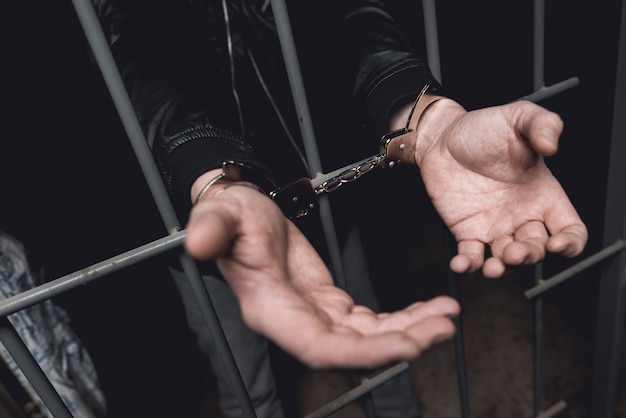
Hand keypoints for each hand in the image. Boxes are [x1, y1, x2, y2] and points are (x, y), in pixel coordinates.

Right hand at [185, 181, 459, 367]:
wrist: (243, 212)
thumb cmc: (230, 215)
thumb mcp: (220, 214)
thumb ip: (212, 229)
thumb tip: (199, 243)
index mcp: (269, 309)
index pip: (317, 346)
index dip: (361, 353)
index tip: (404, 346)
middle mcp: (294, 322)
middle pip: (351, 349)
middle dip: (398, 344)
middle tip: (442, 328)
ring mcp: (314, 315)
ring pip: (366, 337)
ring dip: (408, 331)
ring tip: (446, 317)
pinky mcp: (330, 303)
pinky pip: (369, 321)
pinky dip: (401, 318)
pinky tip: (428, 309)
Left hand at [408, 99, 587, 277]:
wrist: (442, 136)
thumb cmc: (484, 128)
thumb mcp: (519, 117)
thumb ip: (542, 124)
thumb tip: (552, 145)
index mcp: (544, 195)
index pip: (571, 229)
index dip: (570, 243)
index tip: (557, 244)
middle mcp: (522, 216)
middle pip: (537, 249)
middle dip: (529, 256)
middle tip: (514, 252)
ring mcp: (494, 226)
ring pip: (507, 260)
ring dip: (503, 269)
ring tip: (494, 267)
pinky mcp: (467, 232)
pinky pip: (472, 256)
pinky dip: (468, 266)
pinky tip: (460, 264)